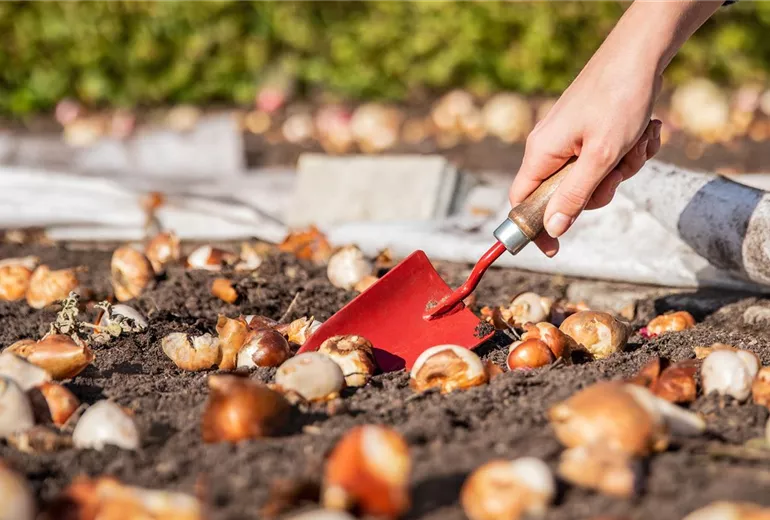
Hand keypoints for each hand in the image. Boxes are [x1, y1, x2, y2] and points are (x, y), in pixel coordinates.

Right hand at [509, 50, 662, 256]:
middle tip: (617, 172)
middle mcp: (550, 148)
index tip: (554, 249)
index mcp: (541, 154)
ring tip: (636, 141)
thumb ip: (575, 195)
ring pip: (592, 178)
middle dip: (600, 190)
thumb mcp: (601, 156)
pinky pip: (606, 160)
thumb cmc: (618, 98)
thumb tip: (554, 229)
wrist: (641, 54)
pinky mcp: (591, 133)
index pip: (521, 202)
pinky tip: (642, 132)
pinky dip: (628, 152)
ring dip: (622, 168)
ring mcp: (572, 140)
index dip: (535, 228)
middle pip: (565, 194)